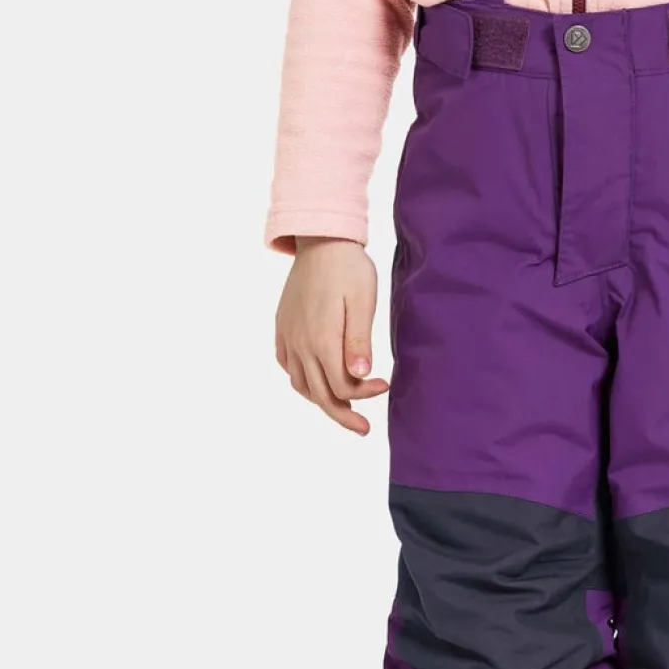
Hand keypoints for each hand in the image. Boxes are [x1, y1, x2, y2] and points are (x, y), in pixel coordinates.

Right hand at [275, 236, 389, 434]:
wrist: (320, 240)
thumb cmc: (348, 269)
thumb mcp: (362, 302)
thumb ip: (359, 341)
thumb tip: (359, 374)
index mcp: (321, 339)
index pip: (341, 385)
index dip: (364, 394)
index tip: (385, 385)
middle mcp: (300, 343)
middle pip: (319, 394)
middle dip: (342, 414)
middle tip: (363, 428)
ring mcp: (288, 336)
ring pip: (300, 384)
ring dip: (321, 400)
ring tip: (342, 406)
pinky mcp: (283, 328)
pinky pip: (287, 365)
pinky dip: (302, 381)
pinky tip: (316, 380)